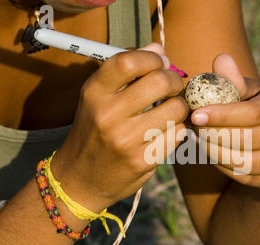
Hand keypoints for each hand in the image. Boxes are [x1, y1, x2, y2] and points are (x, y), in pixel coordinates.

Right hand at [51, 43, 188, 211]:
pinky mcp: (143, 161)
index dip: (152, 57)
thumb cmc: (92, 132)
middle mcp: (108, 115)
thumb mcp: (97, 99)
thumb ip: (126, 72)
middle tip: (172, 86)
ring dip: (180, 106)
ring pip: (176, 109)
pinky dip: (178, 128)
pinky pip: (178, 133)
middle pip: (159, 82)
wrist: (78, 180)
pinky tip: (167, 130)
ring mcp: (126, 140)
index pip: (128, 62)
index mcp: (94, 93)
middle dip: (174, 80)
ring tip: (171, 108)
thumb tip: (159, 49)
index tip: (160, 62)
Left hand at [190, 54, 259, 188]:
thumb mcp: (254, 91)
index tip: (196, 115)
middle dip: (213, 135)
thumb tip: (220, 60)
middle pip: (246, 139)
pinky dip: (222, 165)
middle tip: (191, 128)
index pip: (252, 113)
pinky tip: (210, 153)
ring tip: (197, 140)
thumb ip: (235, 80)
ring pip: (243, 161)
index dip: (222, 116)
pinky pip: (243, 175)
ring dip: (213, 152)